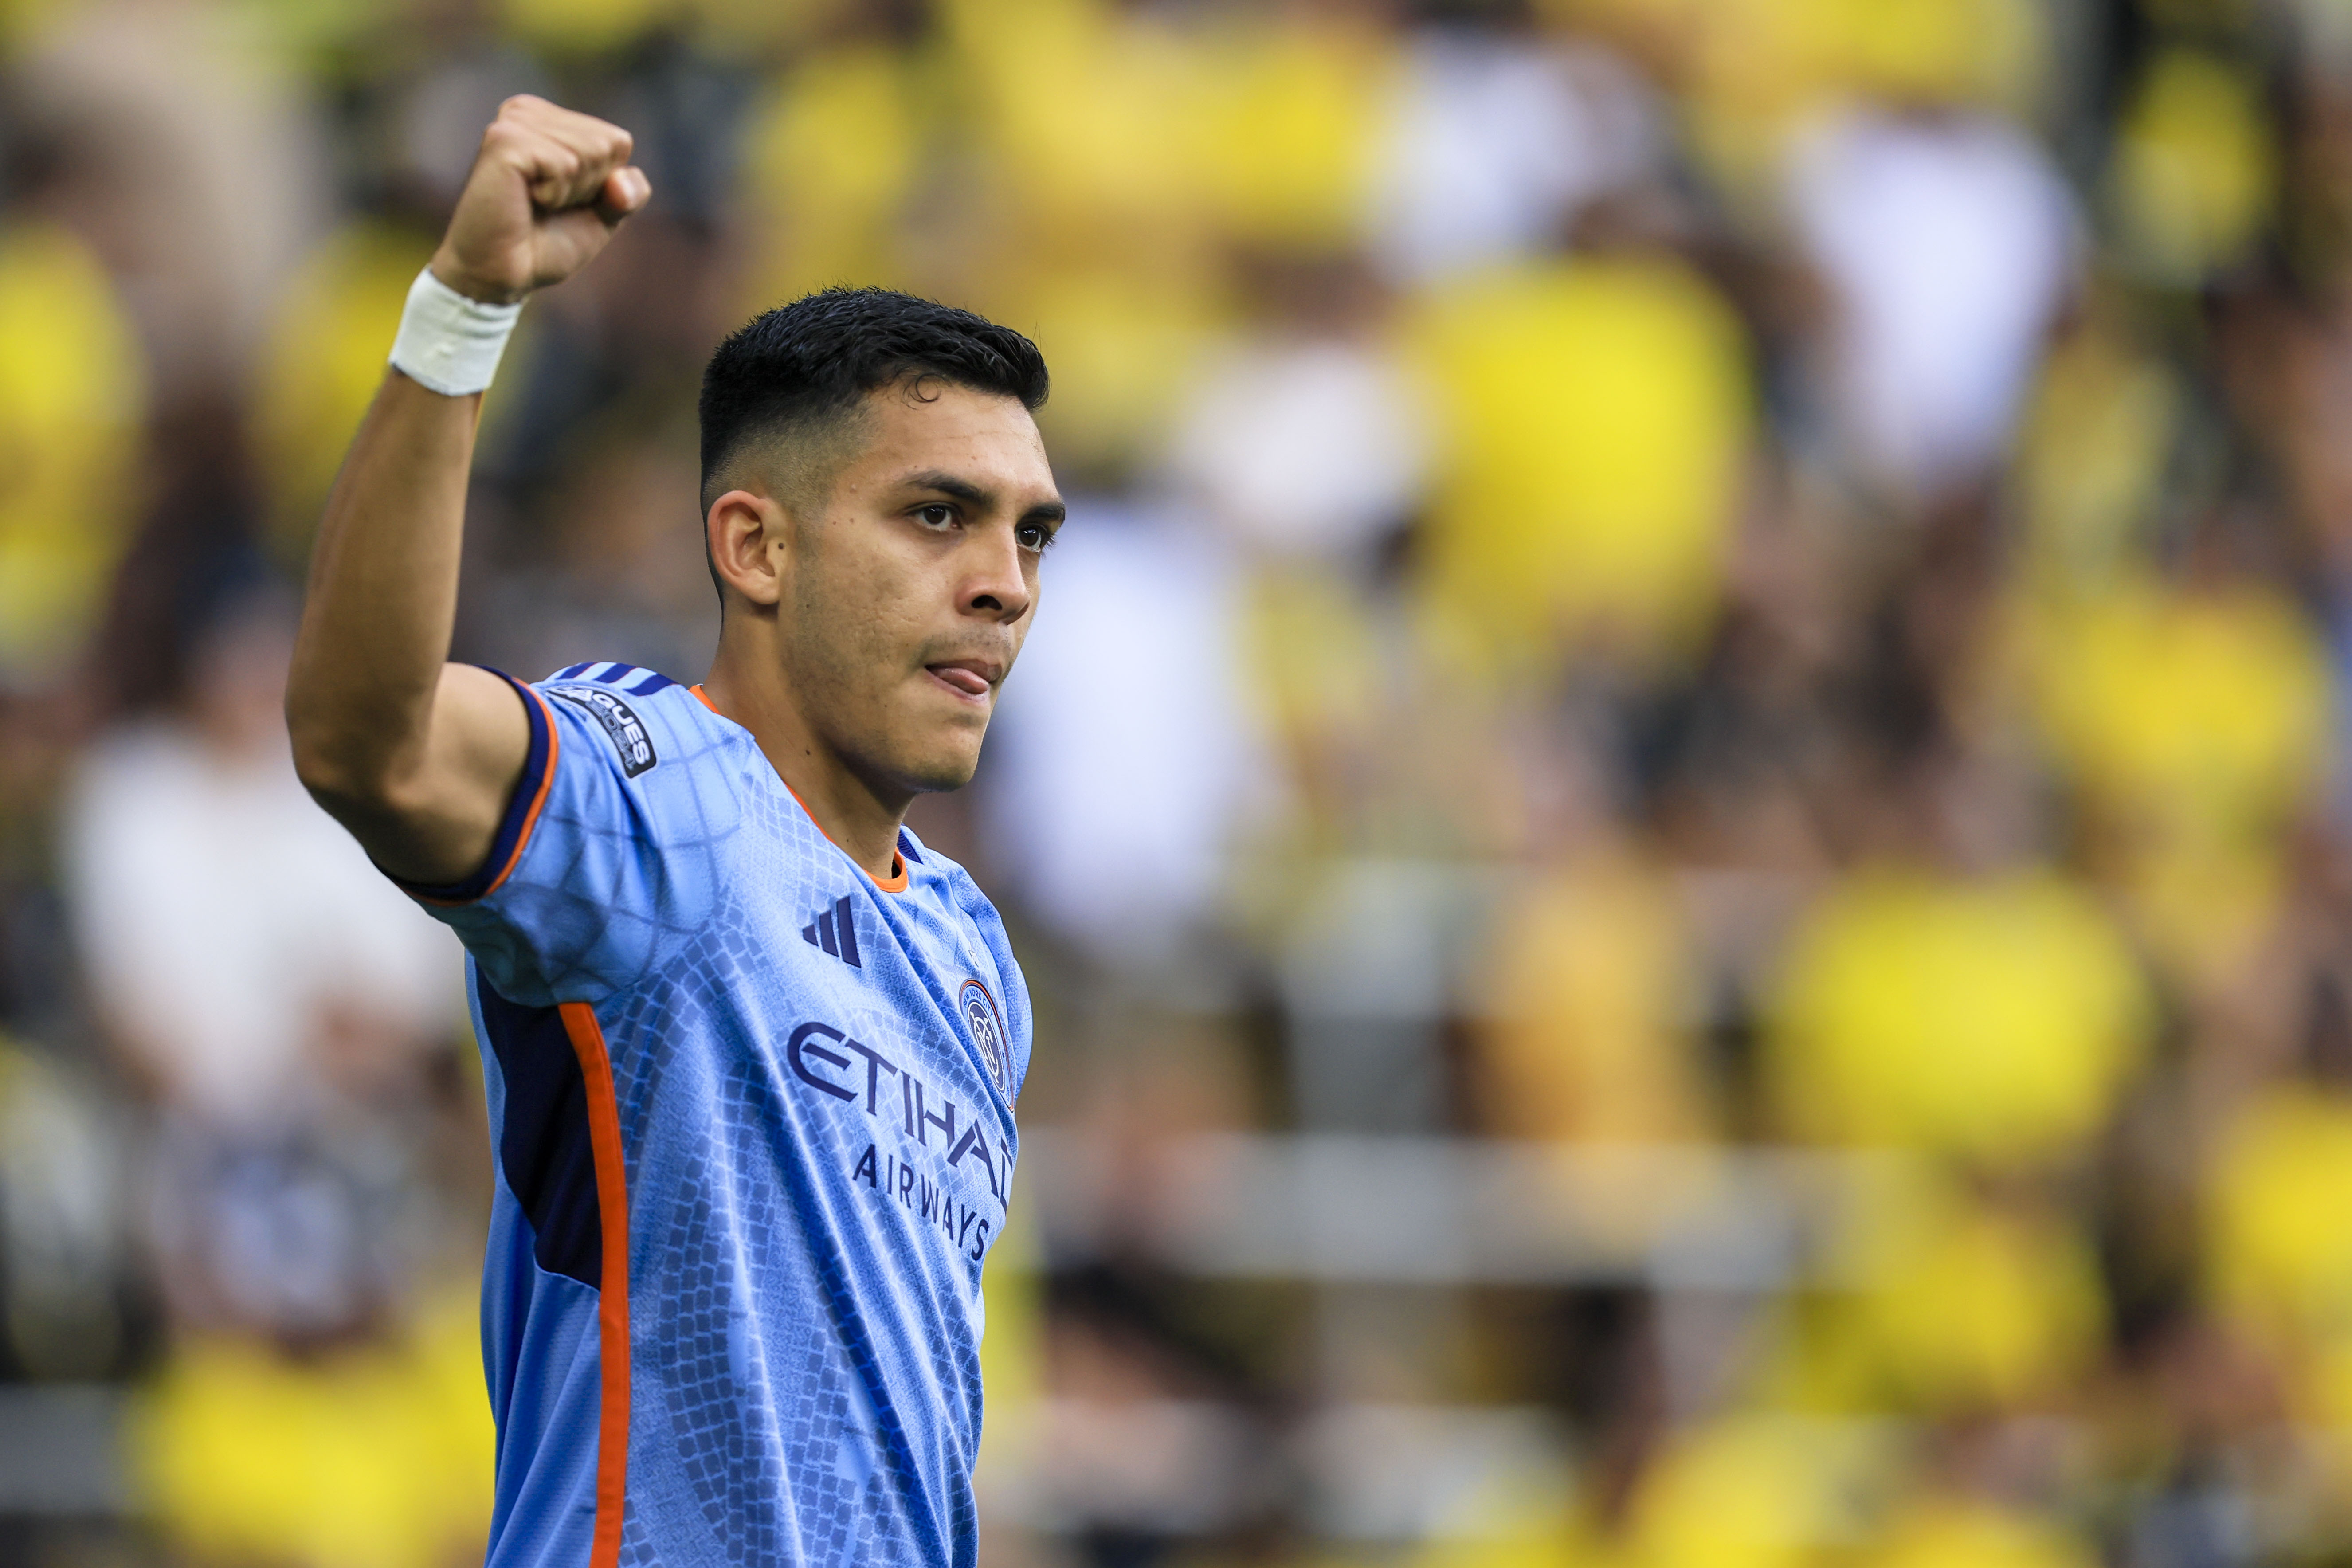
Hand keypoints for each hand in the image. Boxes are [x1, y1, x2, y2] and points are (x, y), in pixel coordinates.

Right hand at [428, 95, 651, 304]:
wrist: (503, 274)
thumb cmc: (546, 243)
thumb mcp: (603, 215)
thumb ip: (630, 192)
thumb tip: (621, 180)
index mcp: (549, 120)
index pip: (618, 142)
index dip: (603, 185)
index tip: (564, 200)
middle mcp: (528, 111)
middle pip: (608, 145)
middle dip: (588, 188)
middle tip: (546, 205)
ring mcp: (514, 121)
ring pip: (590, 152)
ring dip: (570, 192)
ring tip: (534, 202)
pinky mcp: (504, 139)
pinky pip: (565, 164)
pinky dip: (554, 194)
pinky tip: (524, 199)